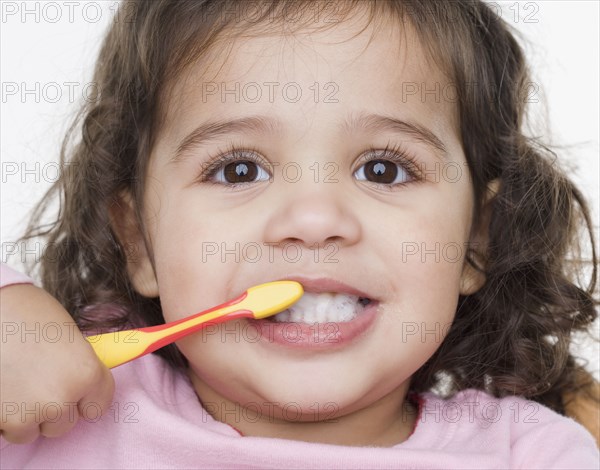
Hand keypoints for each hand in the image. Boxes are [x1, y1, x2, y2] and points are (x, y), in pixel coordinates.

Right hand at [1, 284, 114, 442]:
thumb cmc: (25, 312)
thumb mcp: (67, 335)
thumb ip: (78, 364)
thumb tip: (83, 381)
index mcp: (87, 373)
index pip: (99, 406)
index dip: (86, 398)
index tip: (76, 391)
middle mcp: (62, 399)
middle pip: (64, 424)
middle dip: (51, 409)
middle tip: (37, 381)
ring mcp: (28, 414)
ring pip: (30, 431)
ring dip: (23, 415)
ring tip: (14, 382)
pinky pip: (4, 431)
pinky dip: (1, 416)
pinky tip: (1, 390)